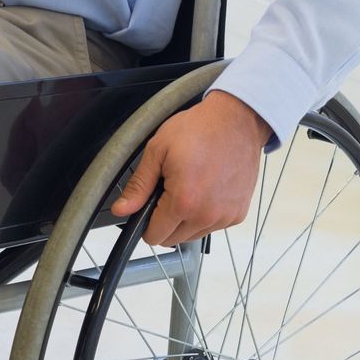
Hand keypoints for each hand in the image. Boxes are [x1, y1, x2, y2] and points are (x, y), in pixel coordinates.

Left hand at [110, 90, 272, 247]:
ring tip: (189, 187)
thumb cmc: (199, 129)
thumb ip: (139, 185)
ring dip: (186, 219)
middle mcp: (207, 215)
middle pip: (173, 239)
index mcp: (184, 201)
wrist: (236, 120)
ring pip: (193, 234)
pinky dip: (205, 215)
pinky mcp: (238, 213)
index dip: (146, 223)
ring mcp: (225, 216)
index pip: (155, 236)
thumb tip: (121, 209)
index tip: (148, 206)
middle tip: (168, 190)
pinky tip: (206, 190)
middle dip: (165, 221)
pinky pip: (213, 226)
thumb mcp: (158, 150)